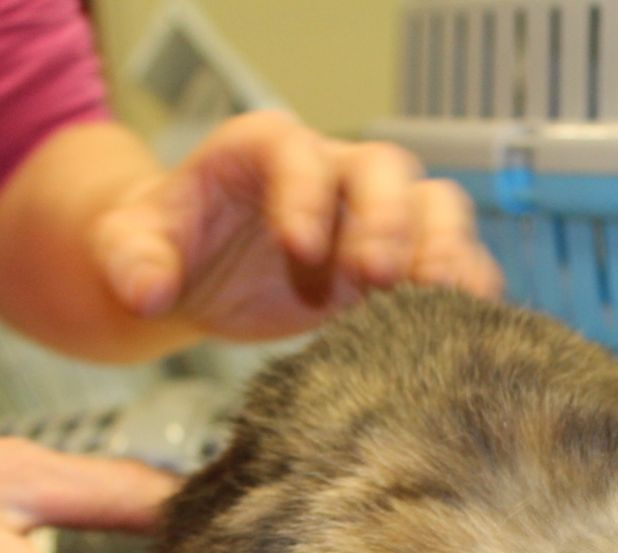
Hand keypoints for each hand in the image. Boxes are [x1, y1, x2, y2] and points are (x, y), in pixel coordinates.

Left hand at [90, 110, 503, 341]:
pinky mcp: (404, 264)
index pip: (298, 153)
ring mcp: (377, 218)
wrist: (200, 278)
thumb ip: (133, 258)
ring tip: (440, 298)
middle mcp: (334, 174)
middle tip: (378, 277)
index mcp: (265, 152)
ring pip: (437, 207)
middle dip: (389, 221)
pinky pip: (457, 260)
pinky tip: (470, 319)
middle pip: (386, 170)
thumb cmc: (170, 249)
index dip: (305, 194)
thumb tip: (148, 290)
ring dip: (446, 251)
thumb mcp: (132, 247)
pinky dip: (470, 284)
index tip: (299, 249)